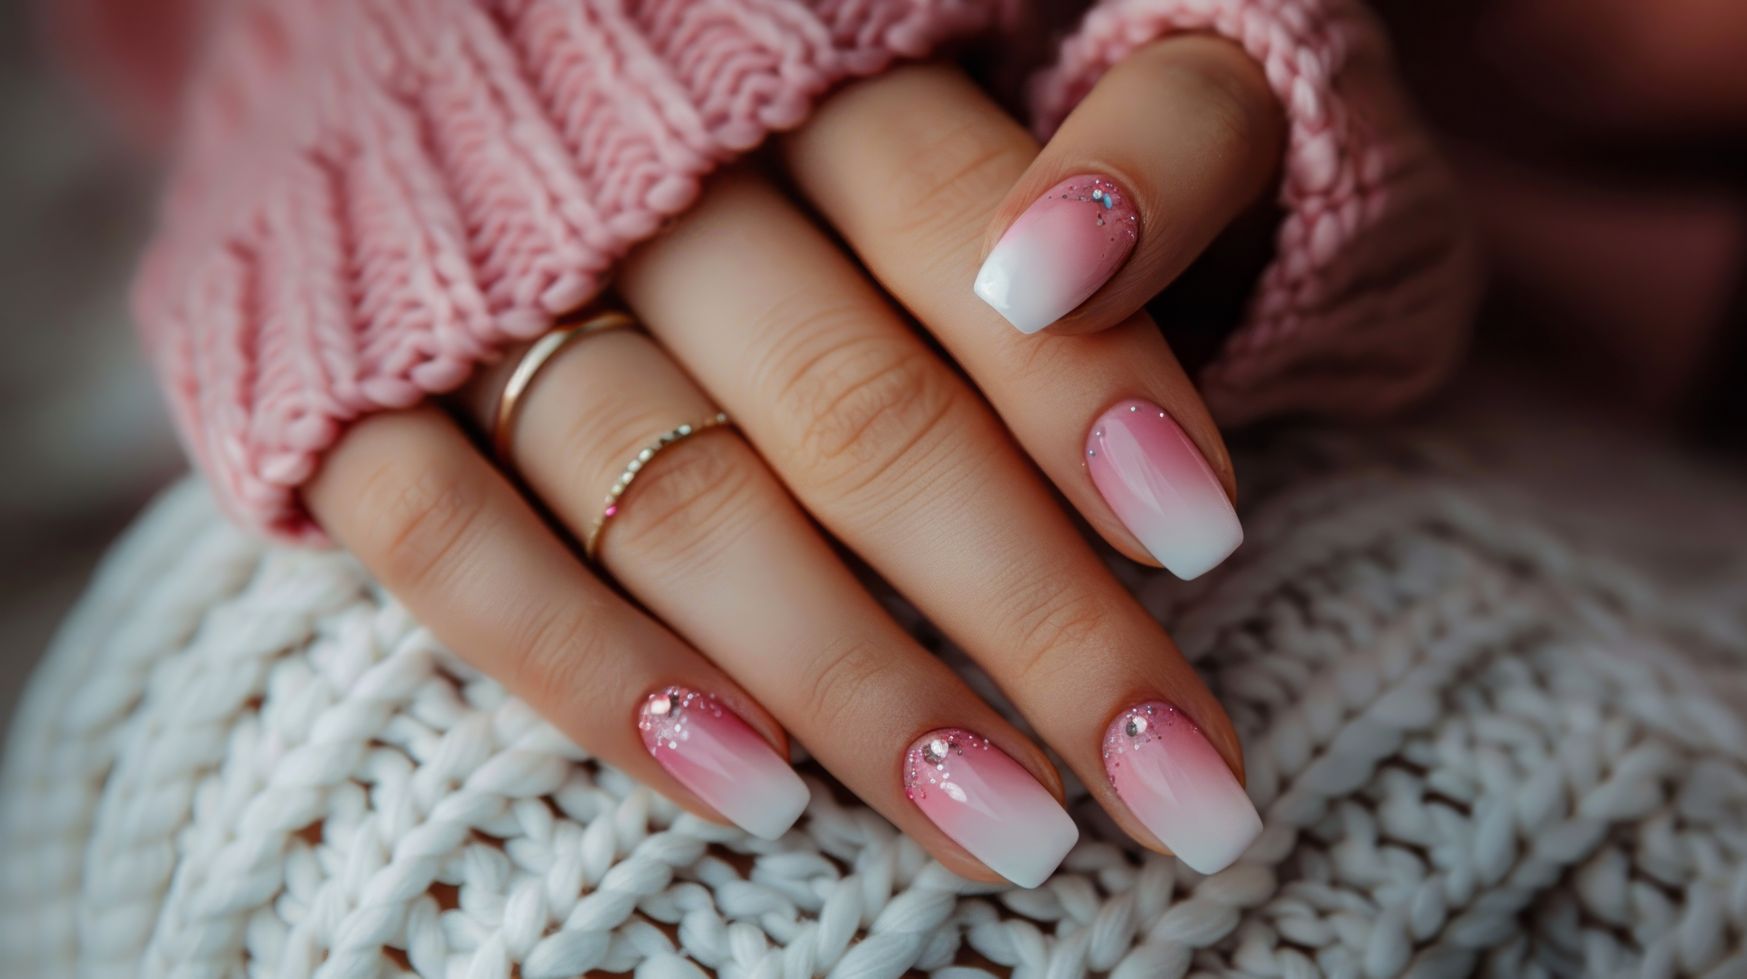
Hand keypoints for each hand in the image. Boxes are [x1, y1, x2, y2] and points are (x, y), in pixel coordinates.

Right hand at [303, 36, 1283, 885]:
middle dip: (1027, 608)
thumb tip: (1088, 275)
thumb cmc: (782, 92)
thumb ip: (1124, 124)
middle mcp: (639, 175)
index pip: (950, 220)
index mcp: (797, 57)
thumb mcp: (972, 55)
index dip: (1083, 383)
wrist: (448, 44)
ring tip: (1010, 825)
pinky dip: (595, 678)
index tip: (1206, 540)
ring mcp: (482, 288)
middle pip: (850, 407)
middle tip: (1171, 782)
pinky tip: (750, 792)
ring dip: (851, 681)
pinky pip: (453, 550)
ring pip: (678, 505)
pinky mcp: (343, 384)